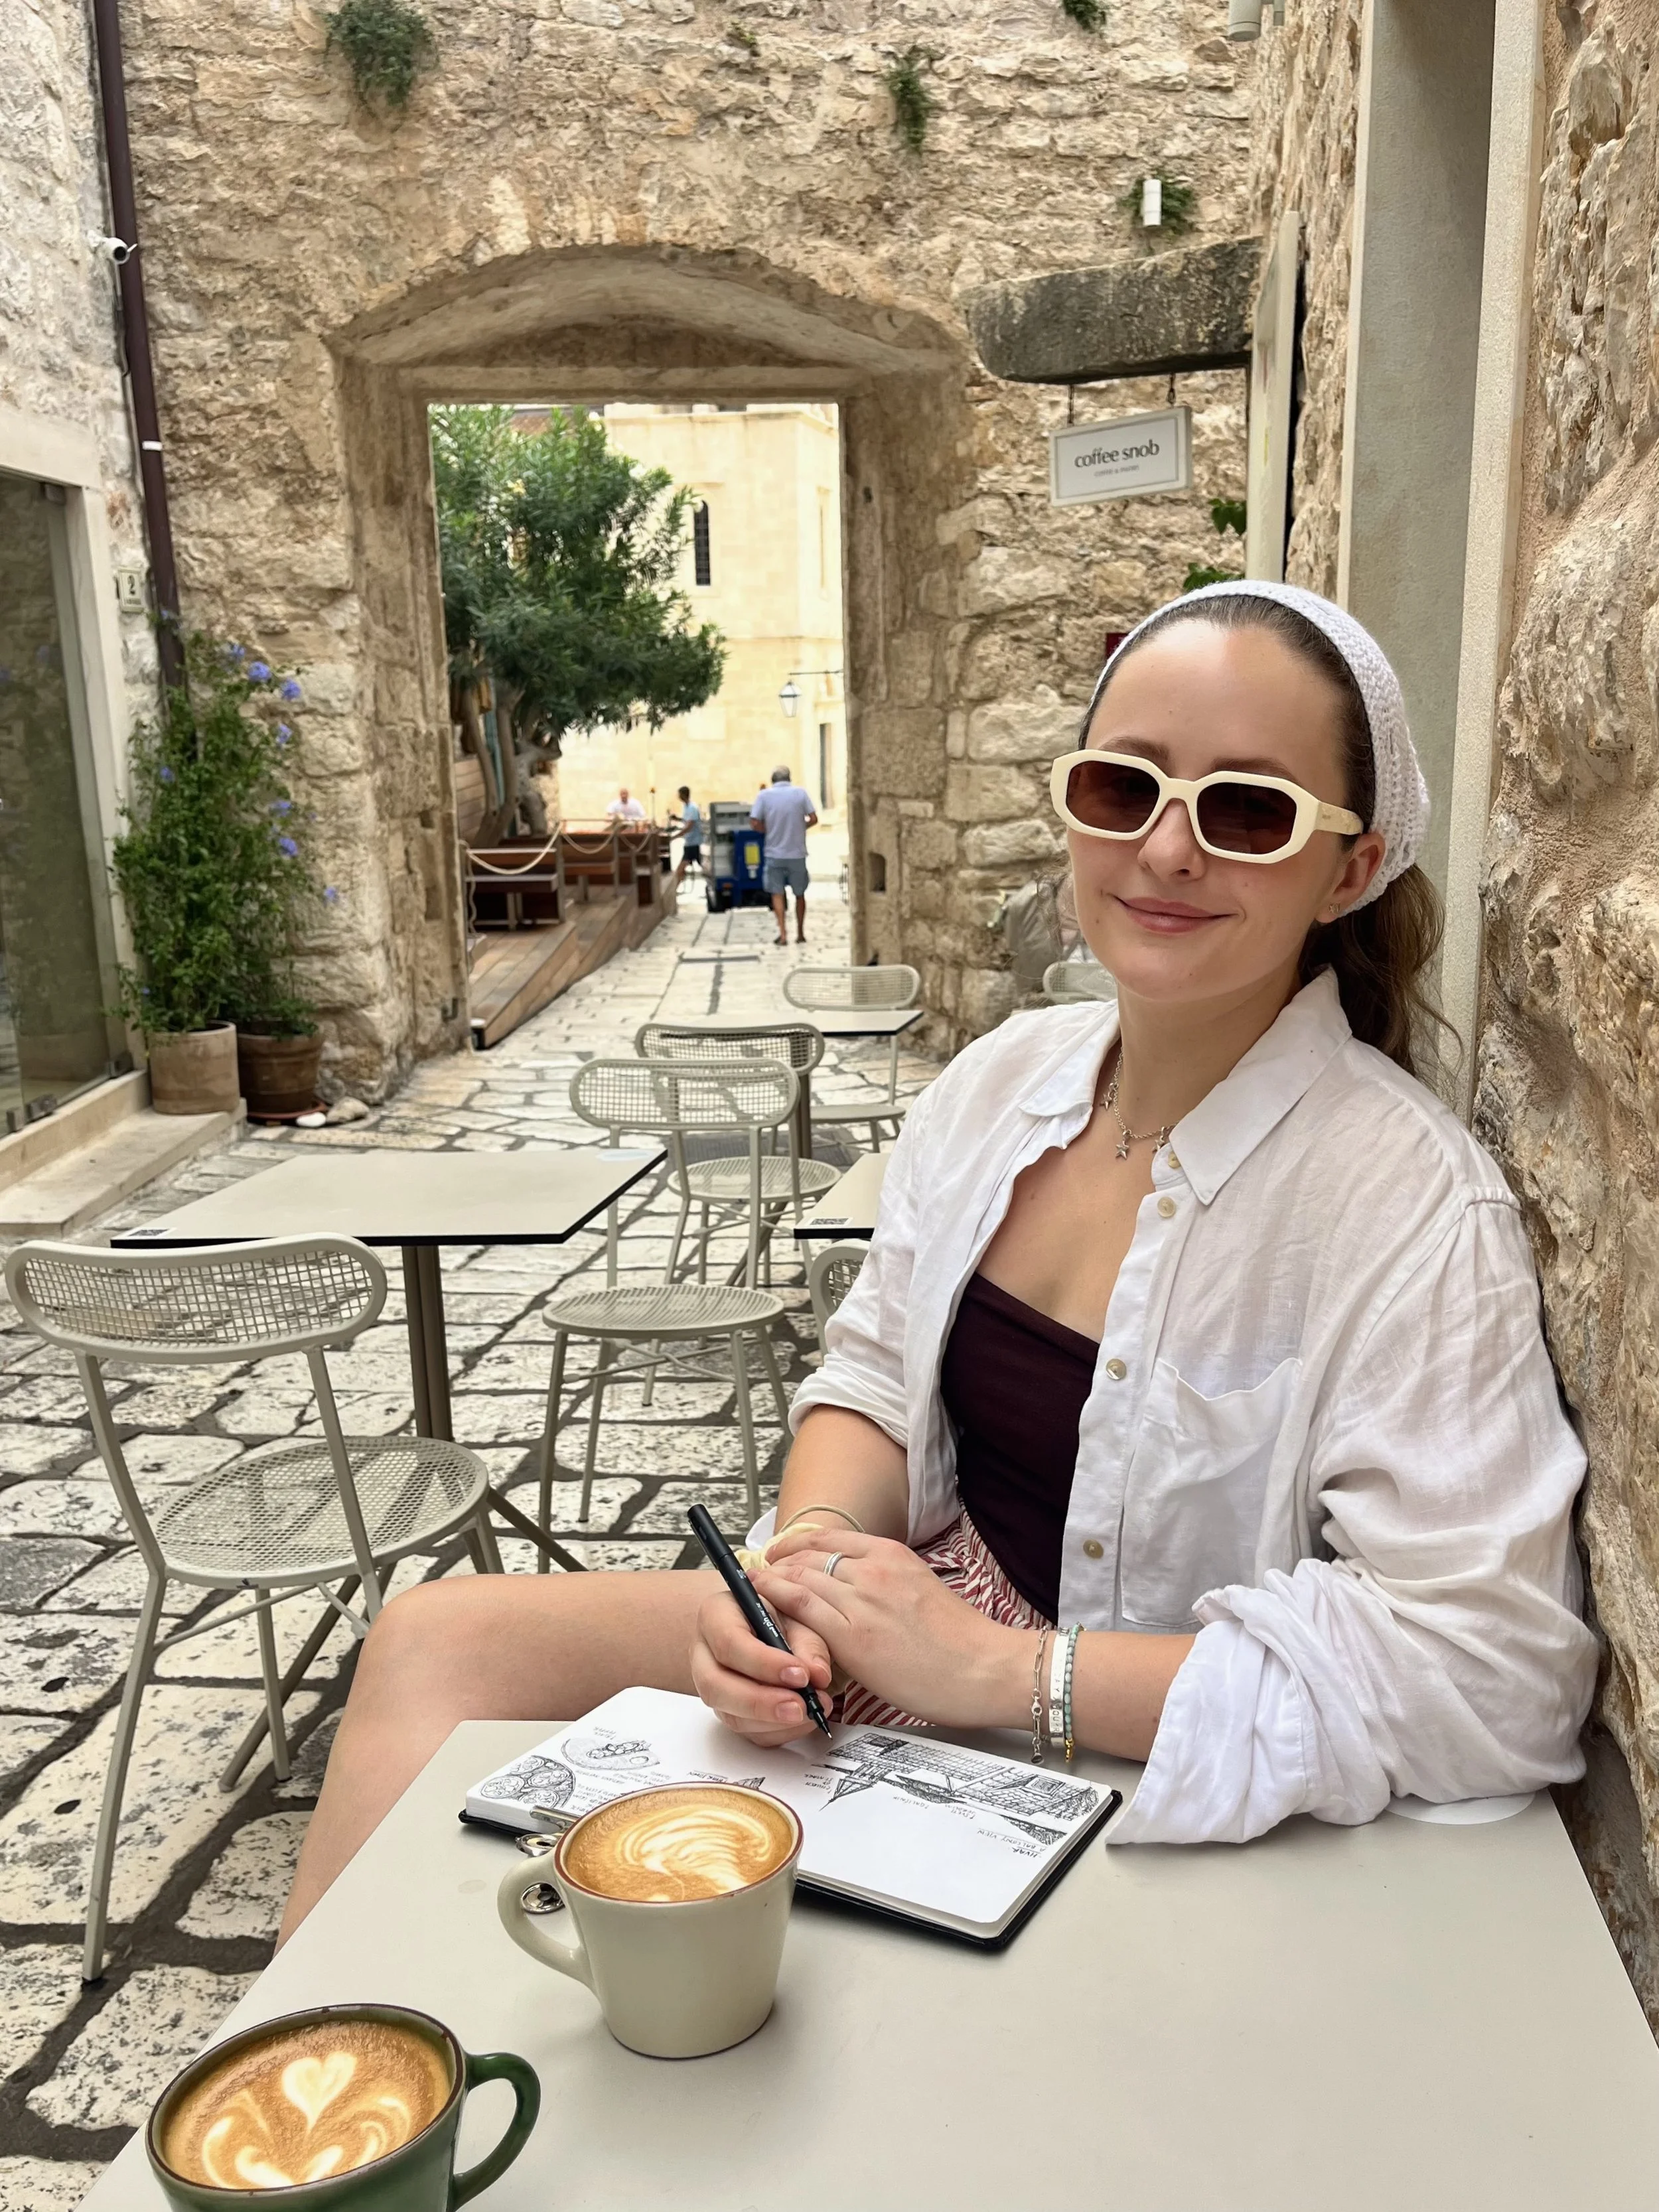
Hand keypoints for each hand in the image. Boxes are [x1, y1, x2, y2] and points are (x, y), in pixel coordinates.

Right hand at [689, 1585, 834, 1748]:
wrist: (764, 1626)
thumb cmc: (778, 1614)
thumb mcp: (797, 1612)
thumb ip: (809, 1641)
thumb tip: (818, 1674)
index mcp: (715, 1615)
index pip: (729, 1642)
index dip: (764, 1663)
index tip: (800, 1674)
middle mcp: (704, 1654)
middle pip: (716, 1686)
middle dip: (761, 1702)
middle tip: (801, 1706)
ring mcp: (713, 1686)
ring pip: (729, 1715)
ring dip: (772, 1722)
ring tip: (809, 1714)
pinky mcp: (727, 1711)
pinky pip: (746, 1731)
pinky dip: (777, 1732)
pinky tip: (802, 1722)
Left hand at [756, 1529, 1028, 1730]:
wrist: (986, 1667)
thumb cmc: (961, 1641)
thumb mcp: (920, 1591)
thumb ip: (886, 1585)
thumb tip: (857, 1593)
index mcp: (892, 1555)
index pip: (830, 1539)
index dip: (797, 1545)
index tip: (780, 1552)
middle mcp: (874, 1569)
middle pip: (809, 1556)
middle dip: (778, 1562)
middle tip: (756, 1570)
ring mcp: (862, 1601)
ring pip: (799, 1579)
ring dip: (770, 1582)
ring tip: (750, 1587)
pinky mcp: (854, 1637)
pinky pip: (802, 1611)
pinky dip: (776, 1605)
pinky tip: (760, 1608)